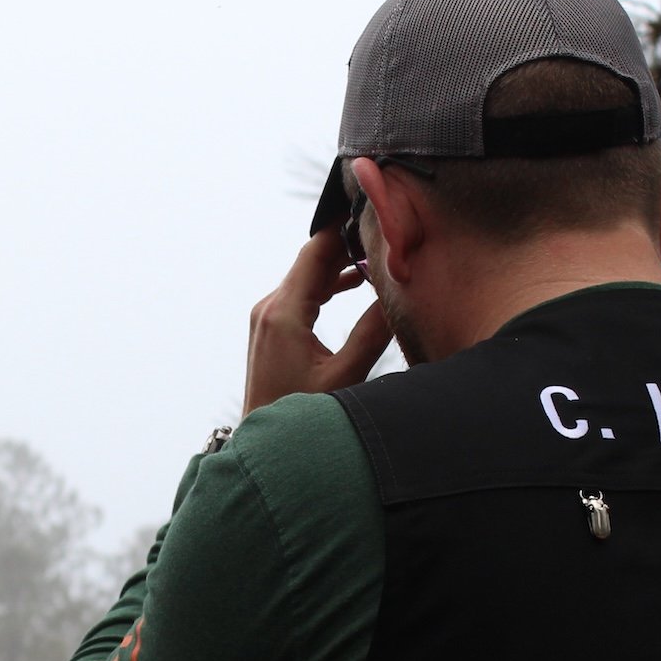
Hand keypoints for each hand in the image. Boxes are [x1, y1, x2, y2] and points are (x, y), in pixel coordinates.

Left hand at [243, 227, 392, 414]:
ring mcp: (267, 317)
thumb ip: (371, 333)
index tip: (372, 211)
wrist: (264, 449)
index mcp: (284, 312)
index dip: (343, 228)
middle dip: (347, 244)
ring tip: (377, 254)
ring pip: (307, 276)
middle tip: (384, 229)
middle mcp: (270, 307)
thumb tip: (396, 296)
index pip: (315, 251)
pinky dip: (327, 285)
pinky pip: (302, 294)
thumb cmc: (301, 417)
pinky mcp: (271, 329)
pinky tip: (354, 283)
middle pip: (312, 260)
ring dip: (339, 265)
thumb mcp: (345, 377)